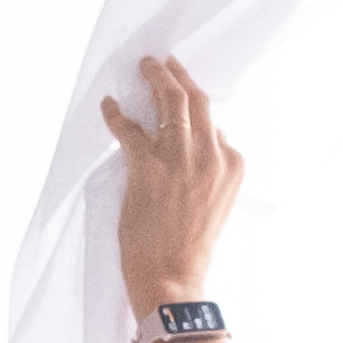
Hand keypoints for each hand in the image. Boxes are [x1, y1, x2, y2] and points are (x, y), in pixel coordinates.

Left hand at [106, 55, 245, 309]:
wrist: (173, 279)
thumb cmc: (192, 248)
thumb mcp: (217, 204)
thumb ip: (210, 172)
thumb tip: (196, 145)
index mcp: (232, 166)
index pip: (214, 124)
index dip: (196, 105)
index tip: (183, 93)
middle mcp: (210, 156)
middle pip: (195, 101)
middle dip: (178, 75)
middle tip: (164, 62)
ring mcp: (179, 159)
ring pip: (169, 102)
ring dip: (154, 78)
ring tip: (145, 67)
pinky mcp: (147, 166)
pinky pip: (128, 128)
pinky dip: (116, 114)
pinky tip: (110, 105)